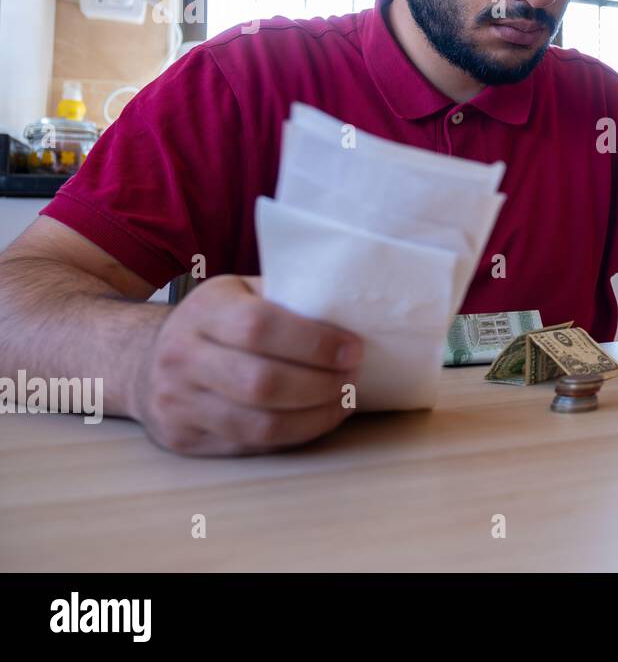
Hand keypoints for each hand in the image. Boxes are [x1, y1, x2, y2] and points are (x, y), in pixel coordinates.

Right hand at [129, 275, 362, 455]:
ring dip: (314, 417)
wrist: (143, 360)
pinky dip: (294, 435)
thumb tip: (349, 309)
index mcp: (203, 311)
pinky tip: (317, 419)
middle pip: (262, 383)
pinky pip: (251, 446)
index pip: (260, 328)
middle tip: (352, 378)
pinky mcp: (184, 439)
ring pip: (258, 425)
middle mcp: (182, 357)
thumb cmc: (214, 322)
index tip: (352, 349)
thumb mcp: (239, 292)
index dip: (314, 343)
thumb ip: (283, 297)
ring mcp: (178, 403)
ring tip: (343, 401)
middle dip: (320, 385)